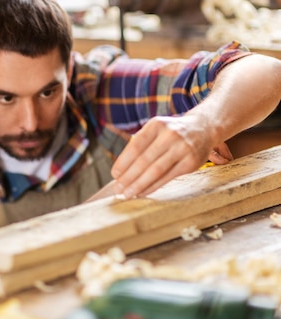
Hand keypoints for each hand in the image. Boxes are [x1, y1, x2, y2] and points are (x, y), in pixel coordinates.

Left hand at [110, 115, 232, 198]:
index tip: (114, 174)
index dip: (123, 162)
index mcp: (156, 125)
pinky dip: (153, 186)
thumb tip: (121, 169)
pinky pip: (168, 177)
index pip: (136, 146)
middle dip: (129, 177)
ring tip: (128, 193)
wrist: (203, 128)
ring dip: (139, 184)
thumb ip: (140, 144)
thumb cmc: (171, 132)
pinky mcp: (191, 162)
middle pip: (144, 160)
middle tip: (118, 189)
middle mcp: (170, 135)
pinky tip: (143, 192)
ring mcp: (182, 149)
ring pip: (156, 171)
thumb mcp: (156, 129)